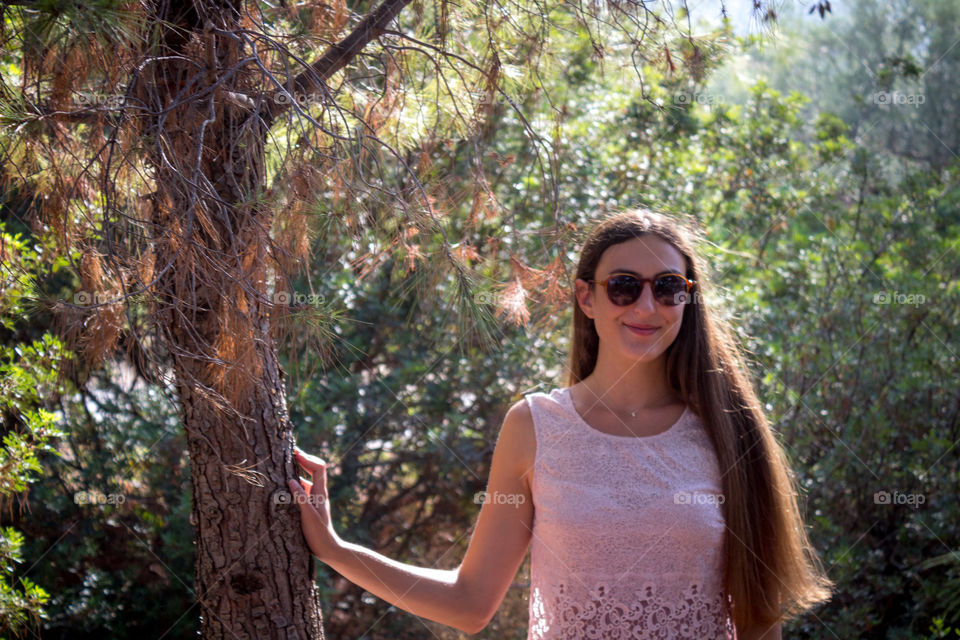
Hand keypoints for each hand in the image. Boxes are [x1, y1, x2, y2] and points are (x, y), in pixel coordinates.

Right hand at [288, 447, 340, 561]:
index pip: (319, 468)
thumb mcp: (308, 516)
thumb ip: (301, 498)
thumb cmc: (318, 534)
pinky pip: (304, 488)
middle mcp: (319, 493)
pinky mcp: (310, 505)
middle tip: (289, 452)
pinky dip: (296, 482)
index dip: (308, 458)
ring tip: (284, 464)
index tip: (295, 452)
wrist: (327, 548)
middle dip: (303, 459)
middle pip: (315, 469)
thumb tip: (292, 481)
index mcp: (321, 493)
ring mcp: (315, 498)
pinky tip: (286, 484)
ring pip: (308, 478)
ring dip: (299, 469)